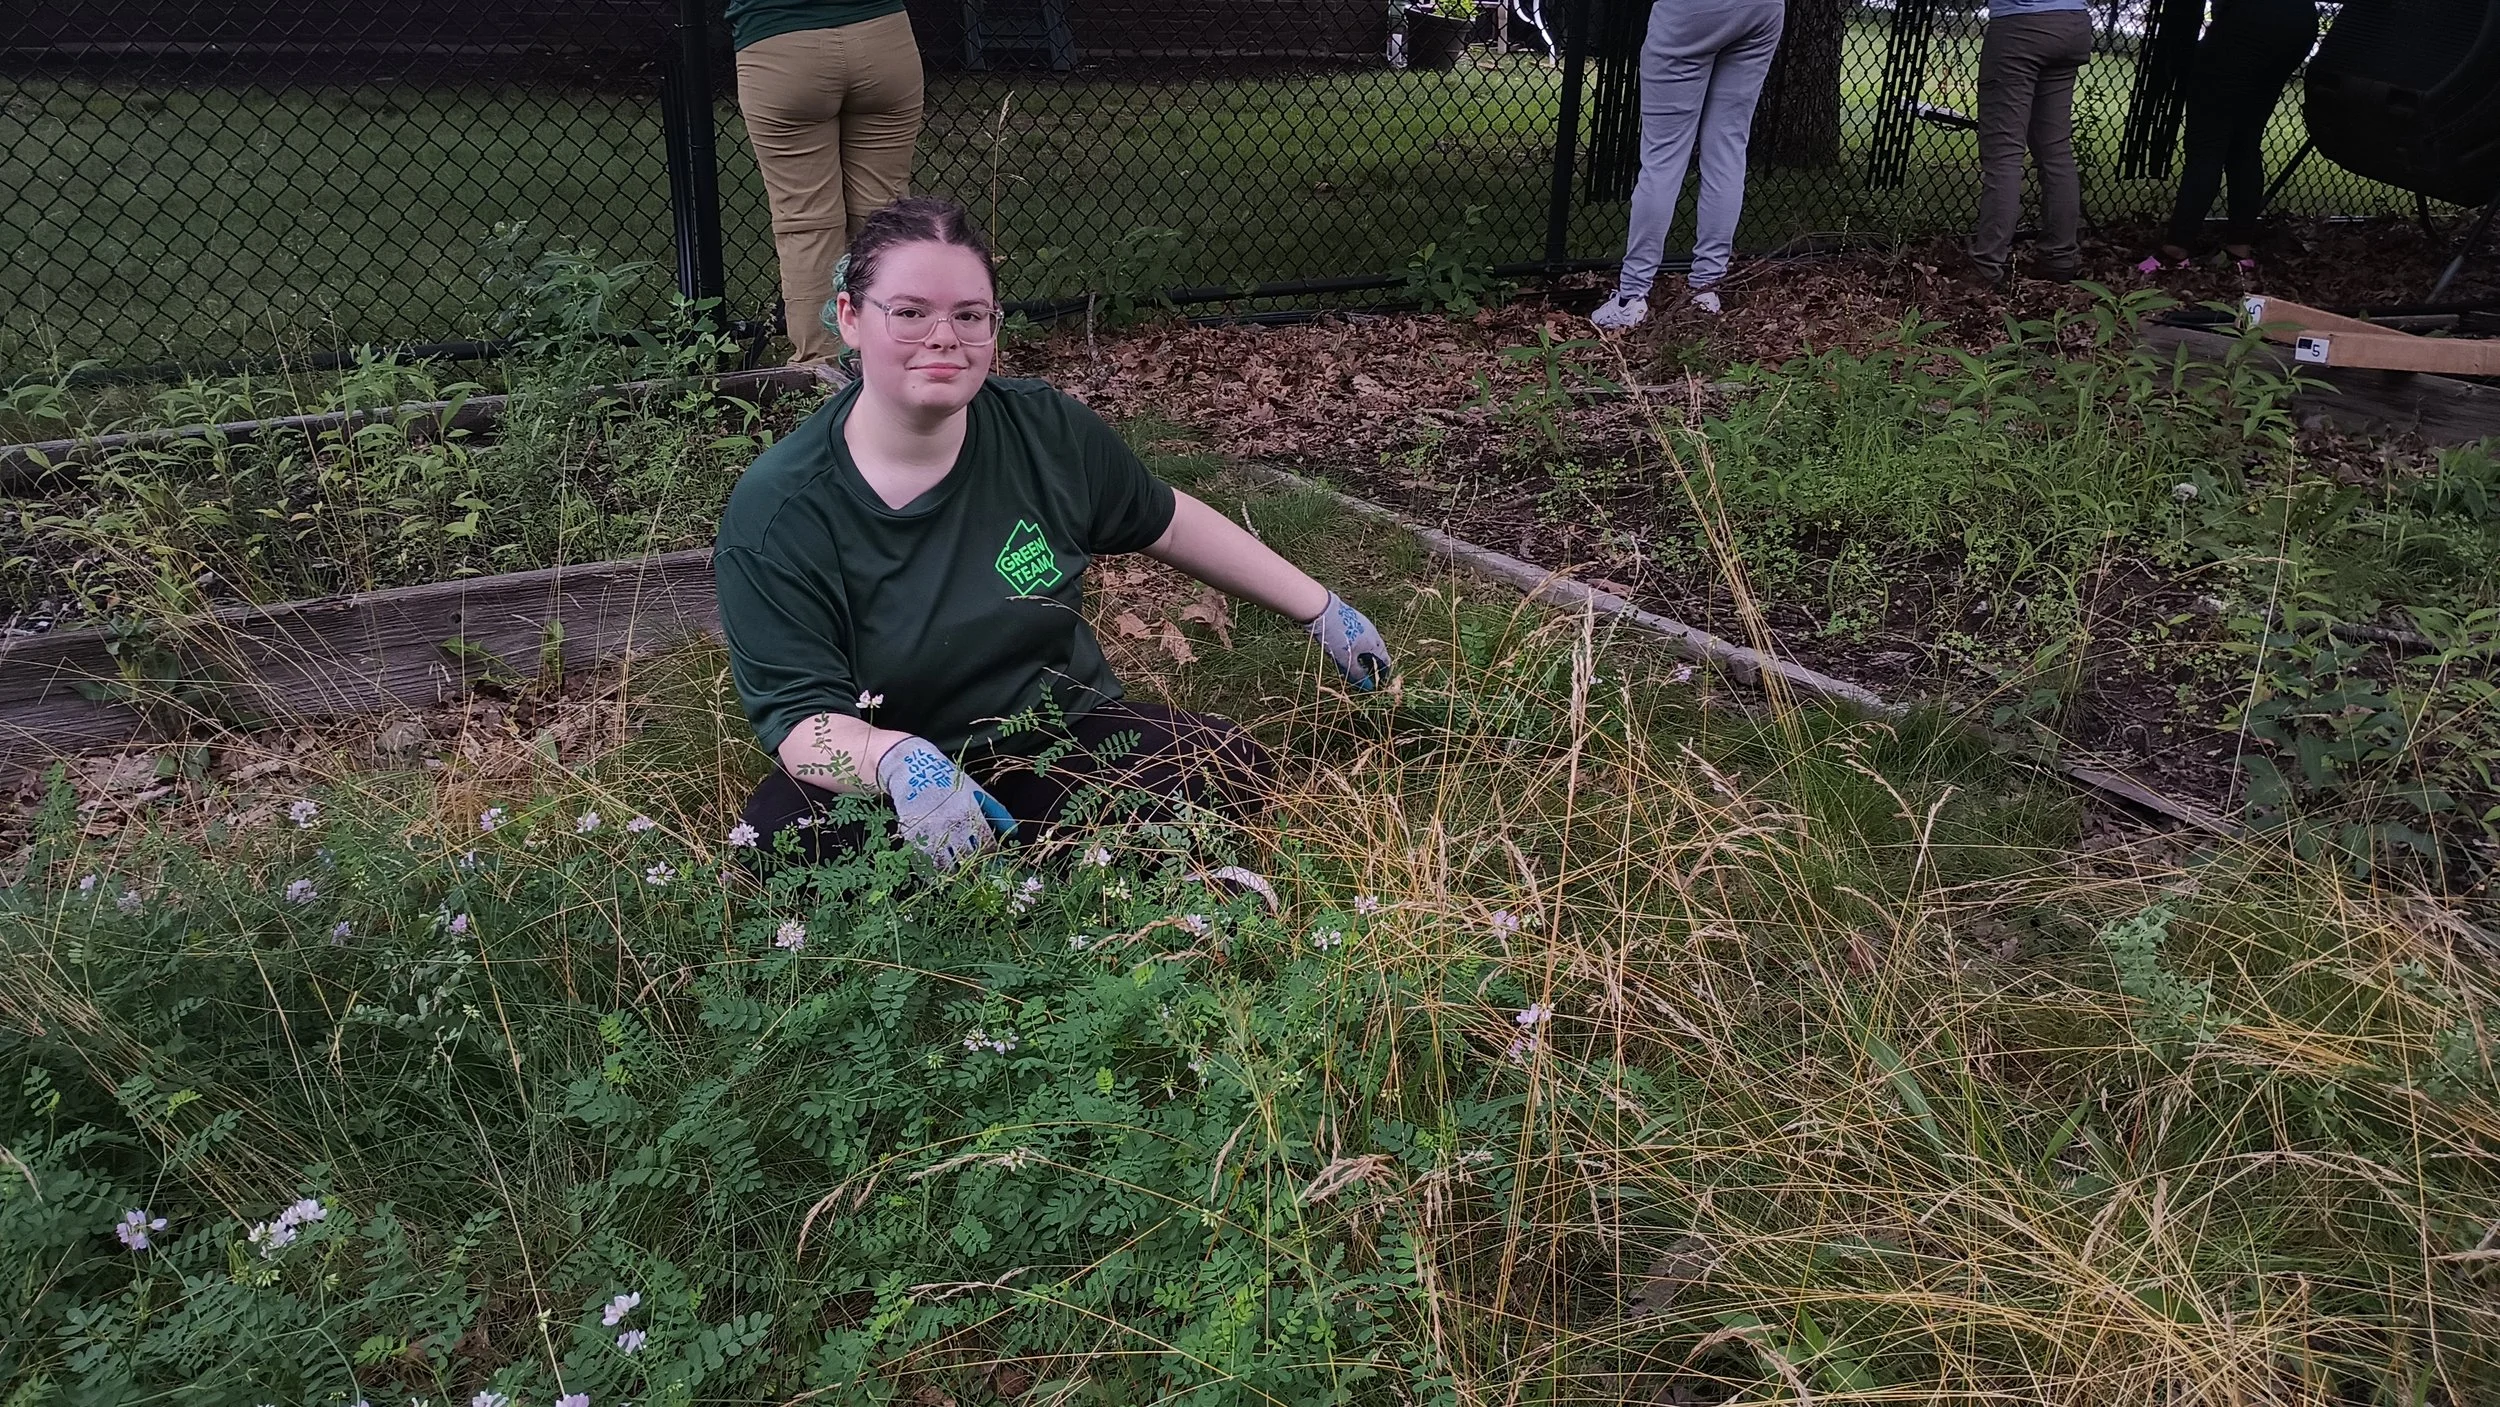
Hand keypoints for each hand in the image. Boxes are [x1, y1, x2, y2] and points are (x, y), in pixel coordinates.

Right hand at [876, 736, 1015, 868]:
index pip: (987, 845)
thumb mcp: (977, 792)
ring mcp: (930, 832)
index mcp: (969, 813)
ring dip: (955, 875)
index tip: (995, 866)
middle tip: (980, 877)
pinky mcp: (913, 837)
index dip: (993, 859)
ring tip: (960, 876)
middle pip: (968, 859)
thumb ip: (997, 812)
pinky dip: (933, 874)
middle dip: (976, 870)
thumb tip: (1015, 833)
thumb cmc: (950, 782)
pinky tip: (939, 876)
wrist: (914, 771)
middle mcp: (951, 825)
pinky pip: (925, 864)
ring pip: (947, 866)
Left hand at [1306, 591, 1391, 690]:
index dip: (1384, 673)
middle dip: (1374, 665)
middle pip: (1378, 652)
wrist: (1323, 610)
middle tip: (1367, 676)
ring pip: (1368, 643)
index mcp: (1375, 644)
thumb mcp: (1346, 660)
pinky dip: (1358, 646)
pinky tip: (1347, 650)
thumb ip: (1358, 674)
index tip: (1380, 682)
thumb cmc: (1336, 637)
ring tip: (1356, 664)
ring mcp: (1364, 624)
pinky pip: (1360, 636)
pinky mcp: (1354, 619)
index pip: (1386, 661)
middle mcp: (1373, 633)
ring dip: (1365, 656)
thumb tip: (1368, 687)